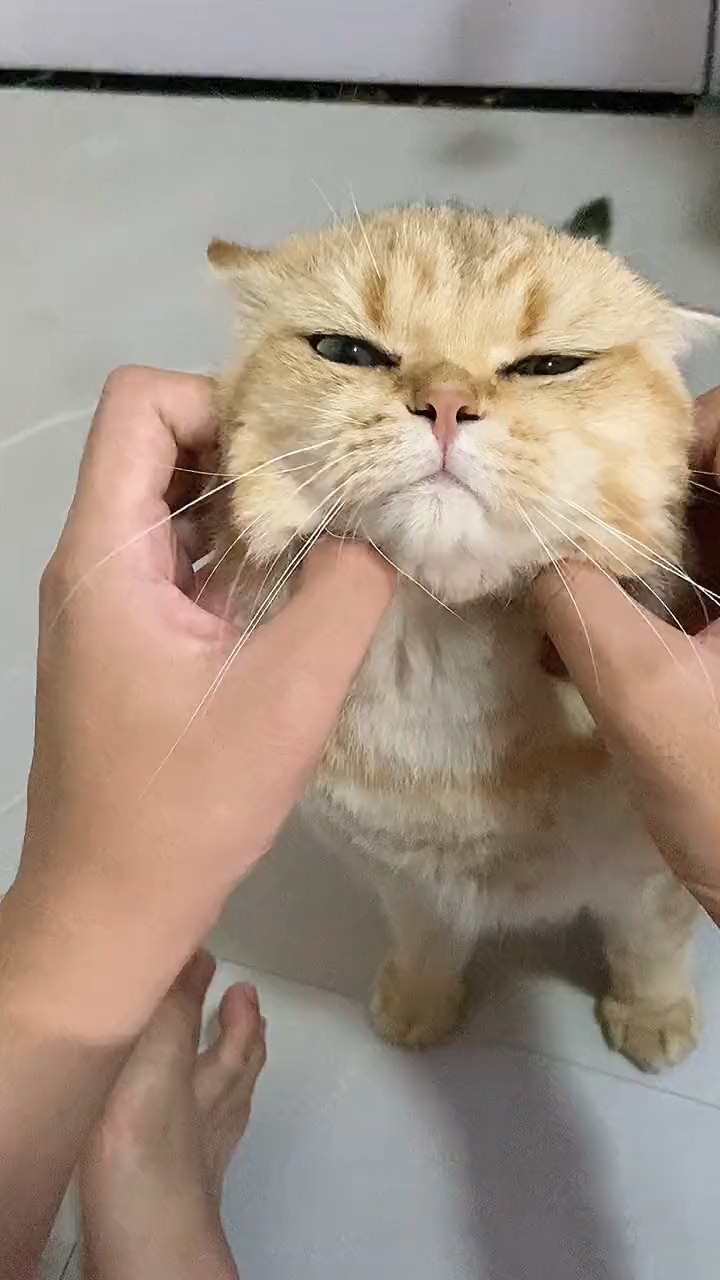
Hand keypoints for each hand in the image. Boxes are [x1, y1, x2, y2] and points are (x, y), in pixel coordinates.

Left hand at [4, 366, 393, 1033]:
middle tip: (336, 481)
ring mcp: (106, 604)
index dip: (222, 400)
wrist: (109, 908)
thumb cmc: (186, 805)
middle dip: (250, 448)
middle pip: (157, 446)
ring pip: (172, 505)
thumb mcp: (288, 696)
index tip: (304, 447)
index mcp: (108, 554)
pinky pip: (179, 563)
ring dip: (250, 506)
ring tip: (332, 527)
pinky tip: (300, 585)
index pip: (142, 406)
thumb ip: (345, 591)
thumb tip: (380, 524)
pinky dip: (237, 555)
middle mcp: (93, 563)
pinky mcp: (126, 642)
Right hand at [533, 388, 719, 922]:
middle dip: (637, 490)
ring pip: (704, 540)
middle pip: (714, 486)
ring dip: (634, 547)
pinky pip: (699, 593)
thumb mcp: (639, 691)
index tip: (605, 458)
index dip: (678, 430)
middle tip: (563, 506)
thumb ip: (577, 603)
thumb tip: (529, 547)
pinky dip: (645, 597)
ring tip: (558, 566)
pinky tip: (577, 628)